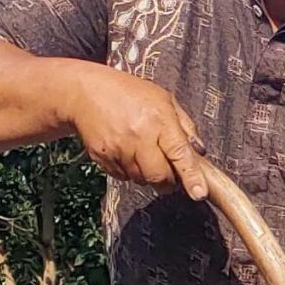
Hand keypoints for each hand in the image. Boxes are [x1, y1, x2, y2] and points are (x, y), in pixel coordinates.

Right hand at [59, 64, 207, 197]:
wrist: (83, 91)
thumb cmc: (128, 93)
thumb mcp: (164, 99)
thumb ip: (185, 126)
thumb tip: (200, 152)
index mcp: (158, 119)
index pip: (179, 154)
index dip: (191, 176)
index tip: (199, 194)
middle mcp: (138, 136)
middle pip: (159, 177)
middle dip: (167, 180)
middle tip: (167, 170)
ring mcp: (118, 148)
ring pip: (141, 180)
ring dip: (147, 174)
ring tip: (142, 152)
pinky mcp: (102, 156)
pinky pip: (123, 177)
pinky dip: (129, 171)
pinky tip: (125, 151)